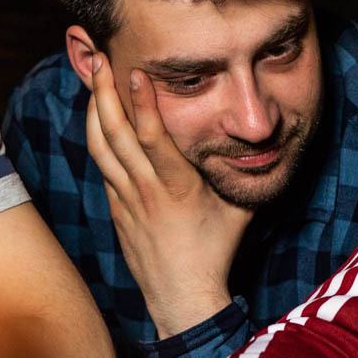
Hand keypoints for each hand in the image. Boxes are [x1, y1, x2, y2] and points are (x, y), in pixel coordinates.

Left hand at [87, 54, 253, 337]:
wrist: (181, 297)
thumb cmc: (216, 252)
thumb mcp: (238, 208)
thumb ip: (244, 174)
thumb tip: (265, 144)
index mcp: (177, 186)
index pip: (153, 137)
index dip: (142, 102)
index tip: (133, 71)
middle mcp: (146, 190)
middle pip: (116, 134)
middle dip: (103, 93)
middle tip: (97, 59)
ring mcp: (126, 200)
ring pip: (100, 149)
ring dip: (93, 111)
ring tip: (91, 80)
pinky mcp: (116, 210)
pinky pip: (103, 168)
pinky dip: (98, 139)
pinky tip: (98, 120)